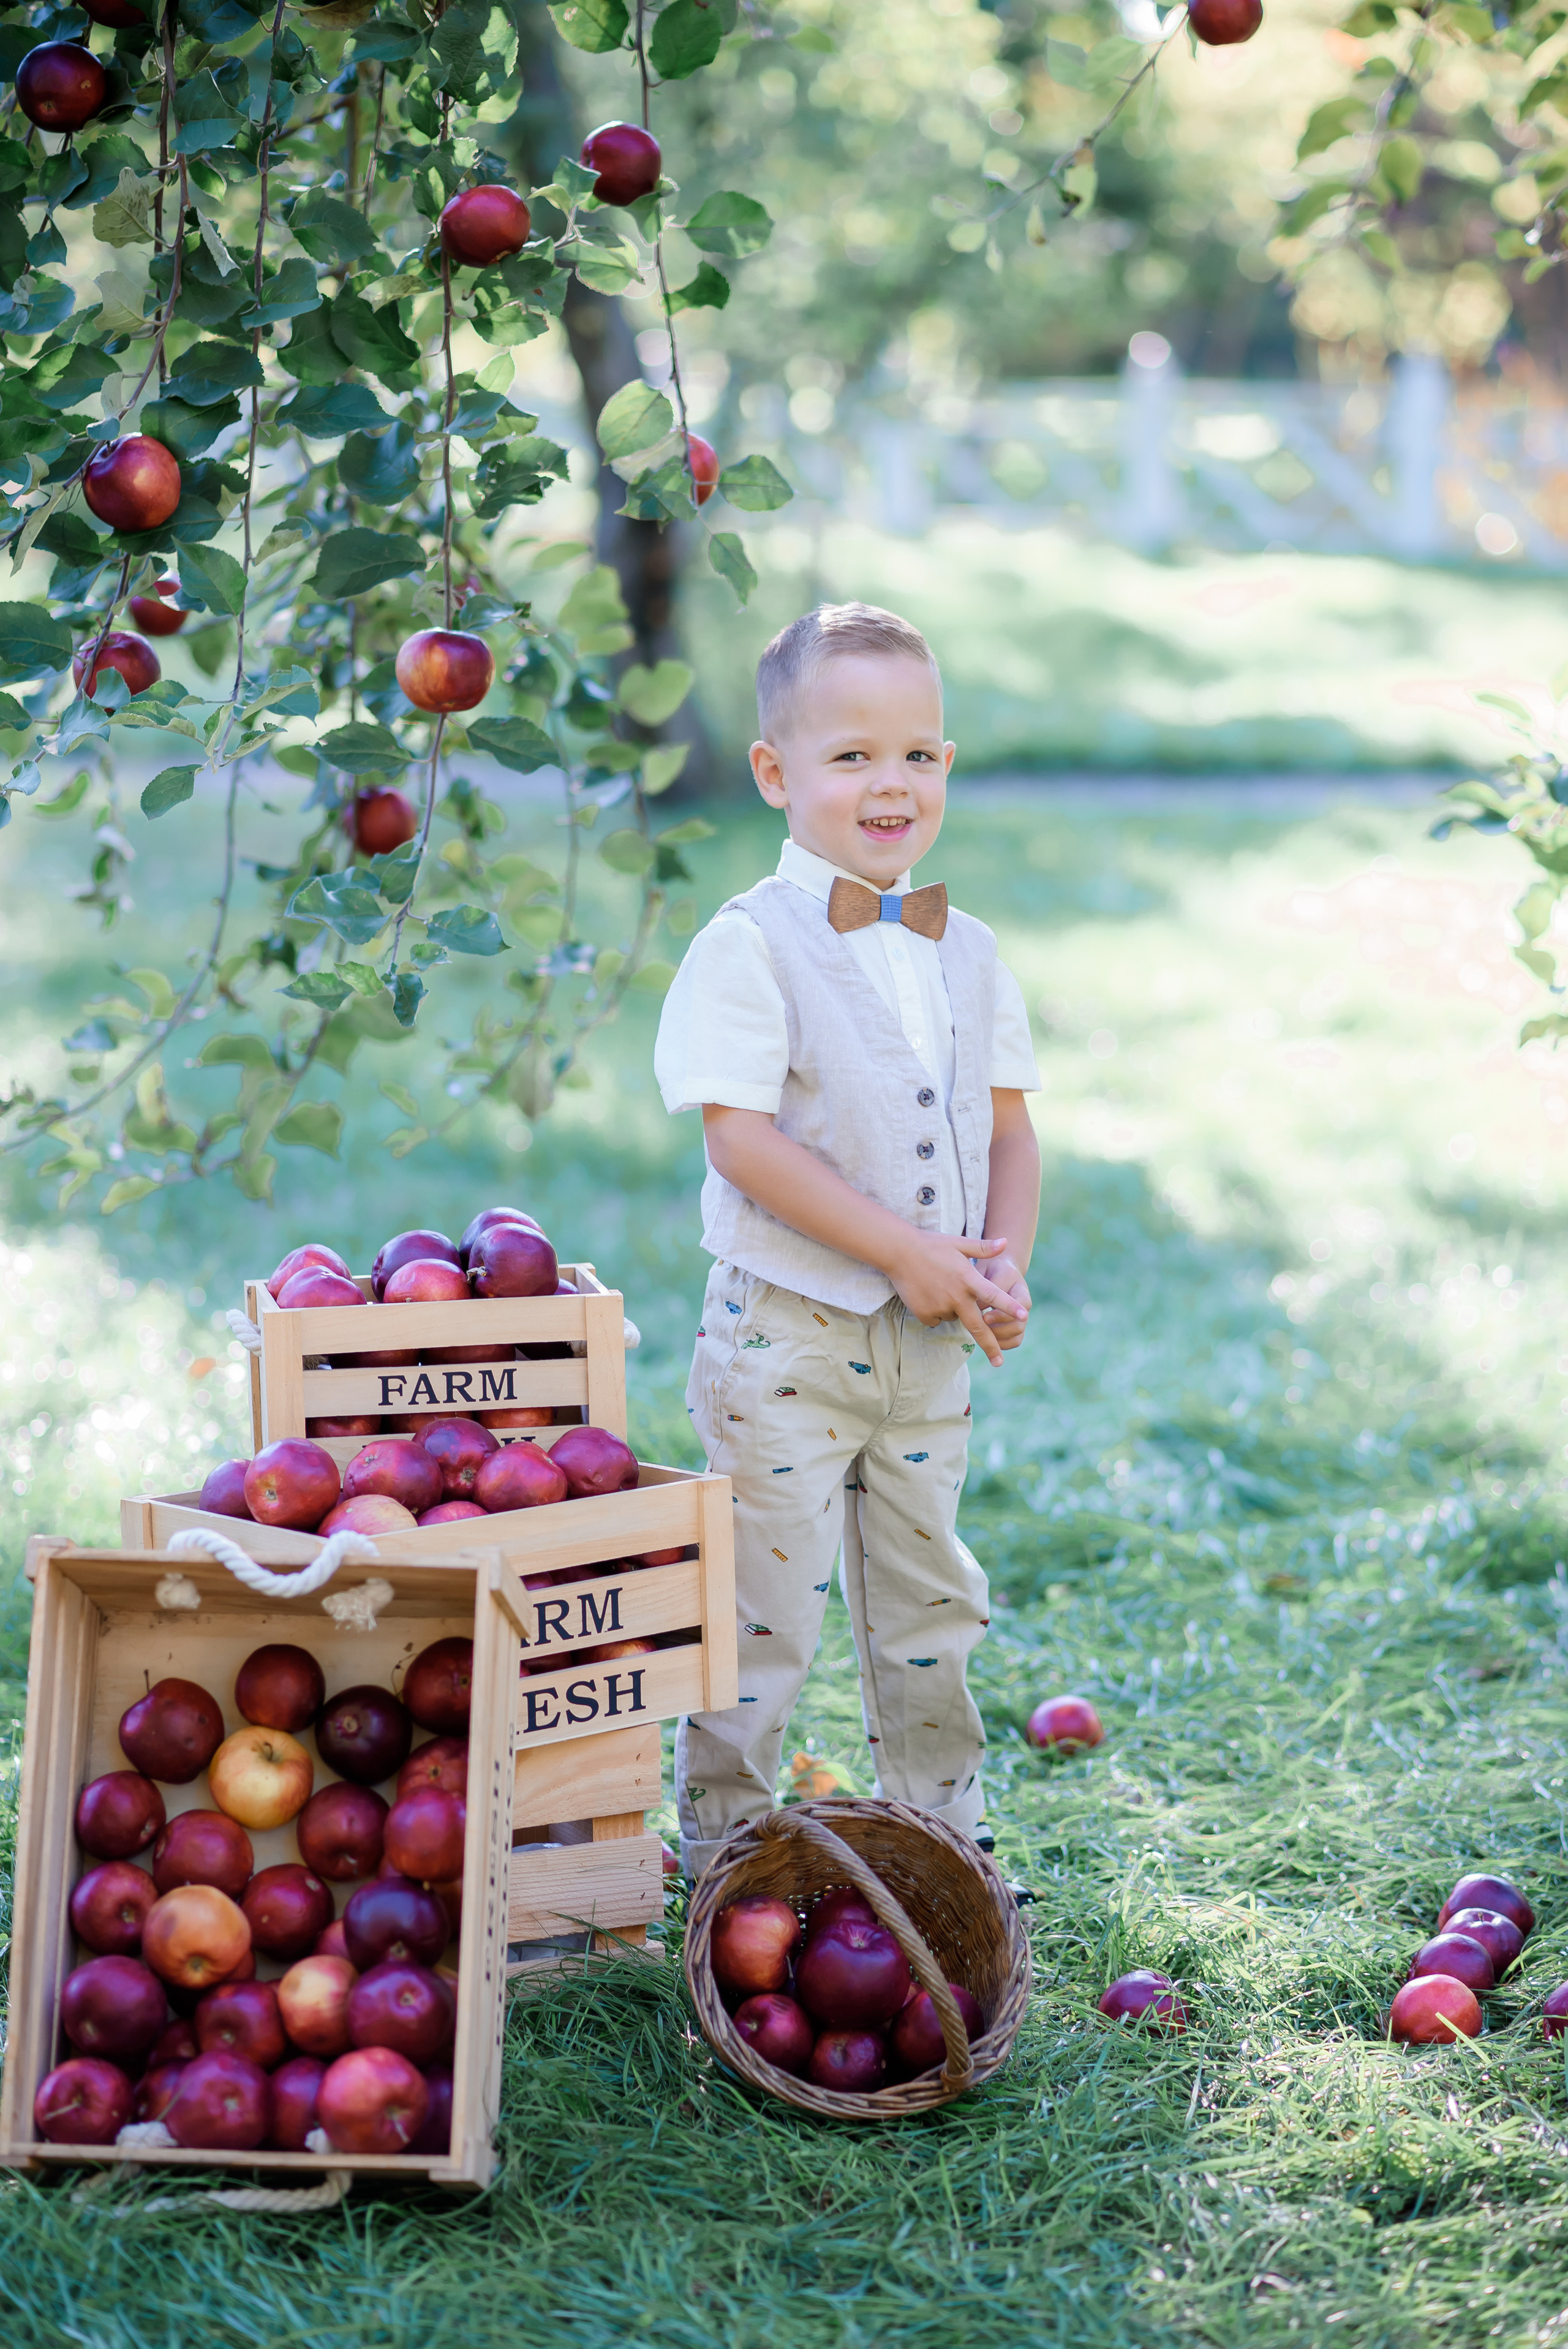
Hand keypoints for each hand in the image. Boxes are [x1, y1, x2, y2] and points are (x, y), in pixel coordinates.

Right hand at [885, 1230, 1020, 1367]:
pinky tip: (928, 1294)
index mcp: (967, 1279)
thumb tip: (1006, 1243)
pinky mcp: (924, 1313)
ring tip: (940, 1286)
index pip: (993, 1296)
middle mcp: (956, 1296)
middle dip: (990, 1346)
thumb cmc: (931, 1245)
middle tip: (999, 1362)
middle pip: (977, 1327)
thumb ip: (983, 1248)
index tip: (1024, 1316)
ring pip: (954, 1317)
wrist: (898, 1252)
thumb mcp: (959, 1243)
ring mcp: (939, 1307)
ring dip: (953, 1309)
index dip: (1009, 1306)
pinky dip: (935, 1311)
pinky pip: (936, 1319)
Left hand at [980, 1254, 1031, 1351]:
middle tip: (983, 1327)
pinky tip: (989, 1341)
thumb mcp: (988, 1270)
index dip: (1001, 1314)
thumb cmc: (990, 1271)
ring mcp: (1022, 1316)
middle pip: (1019, 1323)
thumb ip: (985, 1287)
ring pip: (1017, 1333)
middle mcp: (1023, 1303)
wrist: (1001, 1271)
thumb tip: (977, 1307)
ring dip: (999, 1337)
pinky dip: (1003, 1344)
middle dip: (1000, 1328)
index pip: (1017, 1304)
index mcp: (1019, 1287)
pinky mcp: (1017, 1325)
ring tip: (983, 1334)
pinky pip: (1015, 1340)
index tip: (985, 1318)